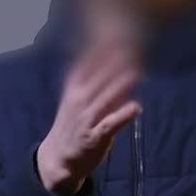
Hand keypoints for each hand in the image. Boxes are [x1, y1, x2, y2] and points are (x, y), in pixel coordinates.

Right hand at [36, 40, 140, 195]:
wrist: (58, 159)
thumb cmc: (75, 126)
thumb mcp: (81, 101)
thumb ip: (102, 85)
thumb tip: (122, 64)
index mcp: (74, 89)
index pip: (88, 64)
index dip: (103, 51)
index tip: (120, 36)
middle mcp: (78, 101)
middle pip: (98, 78)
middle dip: (115, 64)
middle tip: (133, 49)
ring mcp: (85, 119)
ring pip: (104, 99)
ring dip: (120, 85)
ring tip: (137, 72)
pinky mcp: (94, 137)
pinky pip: (109, 124)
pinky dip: (123, 115)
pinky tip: (136, 108)